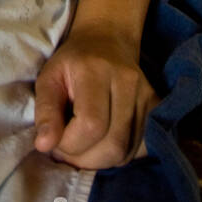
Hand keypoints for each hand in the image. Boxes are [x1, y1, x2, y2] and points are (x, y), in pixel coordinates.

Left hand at [33, 25, 159, 168]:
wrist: (107, 40)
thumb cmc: (73, 62)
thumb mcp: (49, 78)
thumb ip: (45, 111)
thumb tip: (44, 145)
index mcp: (96, 70)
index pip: (91, 125)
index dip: (70, 143)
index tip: (55, 139)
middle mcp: (128, 81)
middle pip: (113, 145)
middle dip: (84, 158)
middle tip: (67, 149)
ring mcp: (147, 94)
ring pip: (126, 152)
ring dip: (99, 160)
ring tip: (82, 145)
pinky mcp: (157, 106)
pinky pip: (140, 149)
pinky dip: (118, 156)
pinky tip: (102, 142)